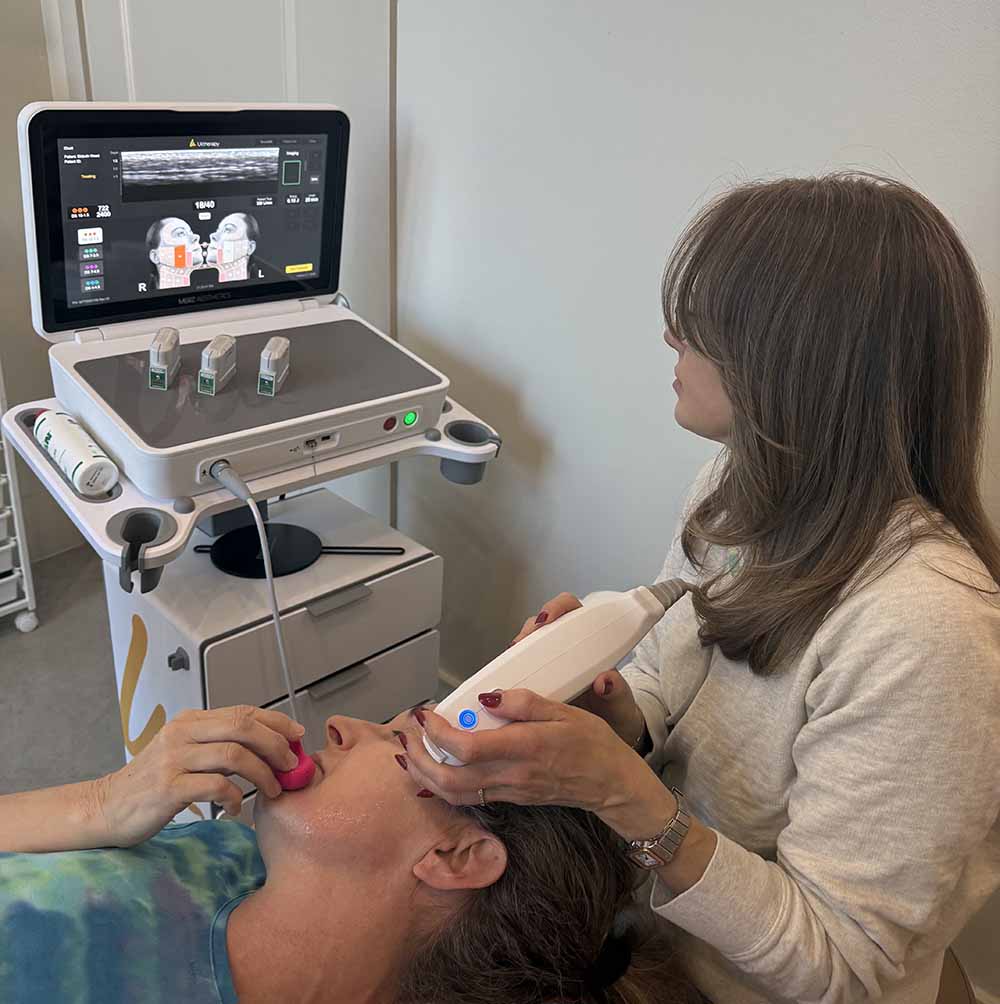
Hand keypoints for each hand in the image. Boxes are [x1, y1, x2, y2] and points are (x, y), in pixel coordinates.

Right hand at [94, 706, 304, 845]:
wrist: (106, 808)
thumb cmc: (152, 784)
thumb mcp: (186, 754)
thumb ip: (220, 746)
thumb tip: (270, 748)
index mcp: (190, 721)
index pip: (243, 711)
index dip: (276, 721)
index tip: (297, 735)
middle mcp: (182, 733)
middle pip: (242, 726)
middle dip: (275, 744)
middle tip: (291, 765)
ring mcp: (173, 759)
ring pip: (234, 755)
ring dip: (262, 773)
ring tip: (272, 790)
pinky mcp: (167, 788)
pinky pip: (215, 786)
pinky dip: (235, 797)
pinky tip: (237, 808)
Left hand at [403, 690, 672, 840]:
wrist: (611, 785)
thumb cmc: (591, 742)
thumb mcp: (564, 710)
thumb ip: (525, 702)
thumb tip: (486, 696)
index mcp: (523, 749)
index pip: (466, 748)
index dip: (437, 732)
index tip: (425, 712)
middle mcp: (510, 776)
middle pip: (448, 779)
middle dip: (418, 758)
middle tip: (406, 733)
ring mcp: (508, 793)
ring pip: (452, 794)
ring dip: (423, 775)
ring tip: (409, 751)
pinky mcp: (509, 800)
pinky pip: (465, 798)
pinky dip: (440, 785)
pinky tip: (432, 768)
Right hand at [511, 592, 645, 744]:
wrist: (608, 731)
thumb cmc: (614, 708)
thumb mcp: (619, 700)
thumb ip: (615, 690)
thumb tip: (605, 681)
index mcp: (588, 641)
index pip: (571, 610)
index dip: (556, 608)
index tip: (546, 618)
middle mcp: (565, 648)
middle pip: (541, 625)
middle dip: (528, 630)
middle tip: (521, 645)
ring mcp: (548, 663)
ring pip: (527, 646)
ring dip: (517, 652)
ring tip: (510, 665)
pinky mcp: (536, 681)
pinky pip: (520, 670)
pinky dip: (511, 673)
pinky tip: (508, 683)